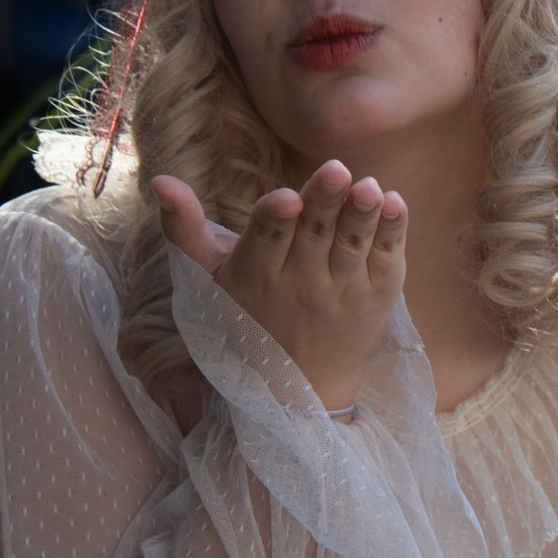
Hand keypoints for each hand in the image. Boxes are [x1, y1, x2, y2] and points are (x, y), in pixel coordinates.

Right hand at [153, 160, 406, 411]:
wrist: (298, 388)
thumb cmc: (244, 317)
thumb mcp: (208, 278)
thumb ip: (184, 227)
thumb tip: (161, 179)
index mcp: (256, 276)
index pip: (267, 240)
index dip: (276, 219)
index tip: (287, 197)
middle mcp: (301, 286)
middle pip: (314, 235)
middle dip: (324, 201)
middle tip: (336, 169)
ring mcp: (343, 292)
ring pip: (353, 245)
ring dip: (362, 214)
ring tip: (370, 187)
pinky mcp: (377, 297)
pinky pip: (387, 260)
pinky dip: (393, 232)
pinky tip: (396, 203)